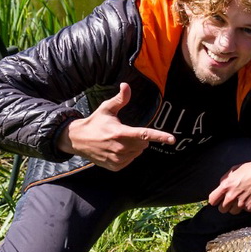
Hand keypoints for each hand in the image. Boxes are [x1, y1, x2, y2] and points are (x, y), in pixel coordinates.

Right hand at [57, 82, 174, 169]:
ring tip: (119, 140)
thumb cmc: (95, 123)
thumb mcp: (106, 109)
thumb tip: (126, 85)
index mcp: (120, 133)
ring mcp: (118, 159)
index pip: (145, 135)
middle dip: (140, 139)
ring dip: (134, 147)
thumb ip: (120, 99)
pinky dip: (128, 155)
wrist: (78, 141)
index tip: (172, 139)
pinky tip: (116, 149)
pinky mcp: (115, 166)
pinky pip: (130, 160)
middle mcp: (120, 148)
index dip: (160, 136)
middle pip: (143, 144)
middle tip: (126, 132)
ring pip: (137, 153)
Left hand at [208, 157, 250, 214]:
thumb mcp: (234, 170)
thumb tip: (220, 187)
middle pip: (222, 209)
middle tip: (232, 199)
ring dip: (236, 207)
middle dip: (226, 205)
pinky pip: (245, 210)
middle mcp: (232, 196)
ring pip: (233, 212)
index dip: (215, 200)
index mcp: (226, 186)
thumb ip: (225, 180)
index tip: (219, 200)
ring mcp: (242, 203)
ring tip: (243, 198)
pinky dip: (247, 206)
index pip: (212, 201)